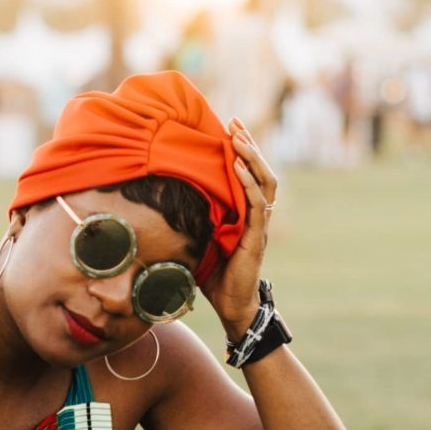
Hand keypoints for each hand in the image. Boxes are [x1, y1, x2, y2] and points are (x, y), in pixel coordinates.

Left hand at [204, 118, 278, 336]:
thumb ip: (195, 218)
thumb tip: (164, 200)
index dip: (243, 149)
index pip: (250, 173)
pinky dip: (248, 184)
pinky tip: (237, 168)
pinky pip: (257, 206)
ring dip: (252, 159)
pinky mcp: (256, 239)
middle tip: (235, 122)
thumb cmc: (215, 276)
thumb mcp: (201, 239)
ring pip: (265, 183)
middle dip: (249, 144)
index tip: (230, 125)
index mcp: (246, 213)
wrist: (232, 307)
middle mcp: (257, 216)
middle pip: (261, 171)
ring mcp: (259, 226)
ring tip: (239, 138)